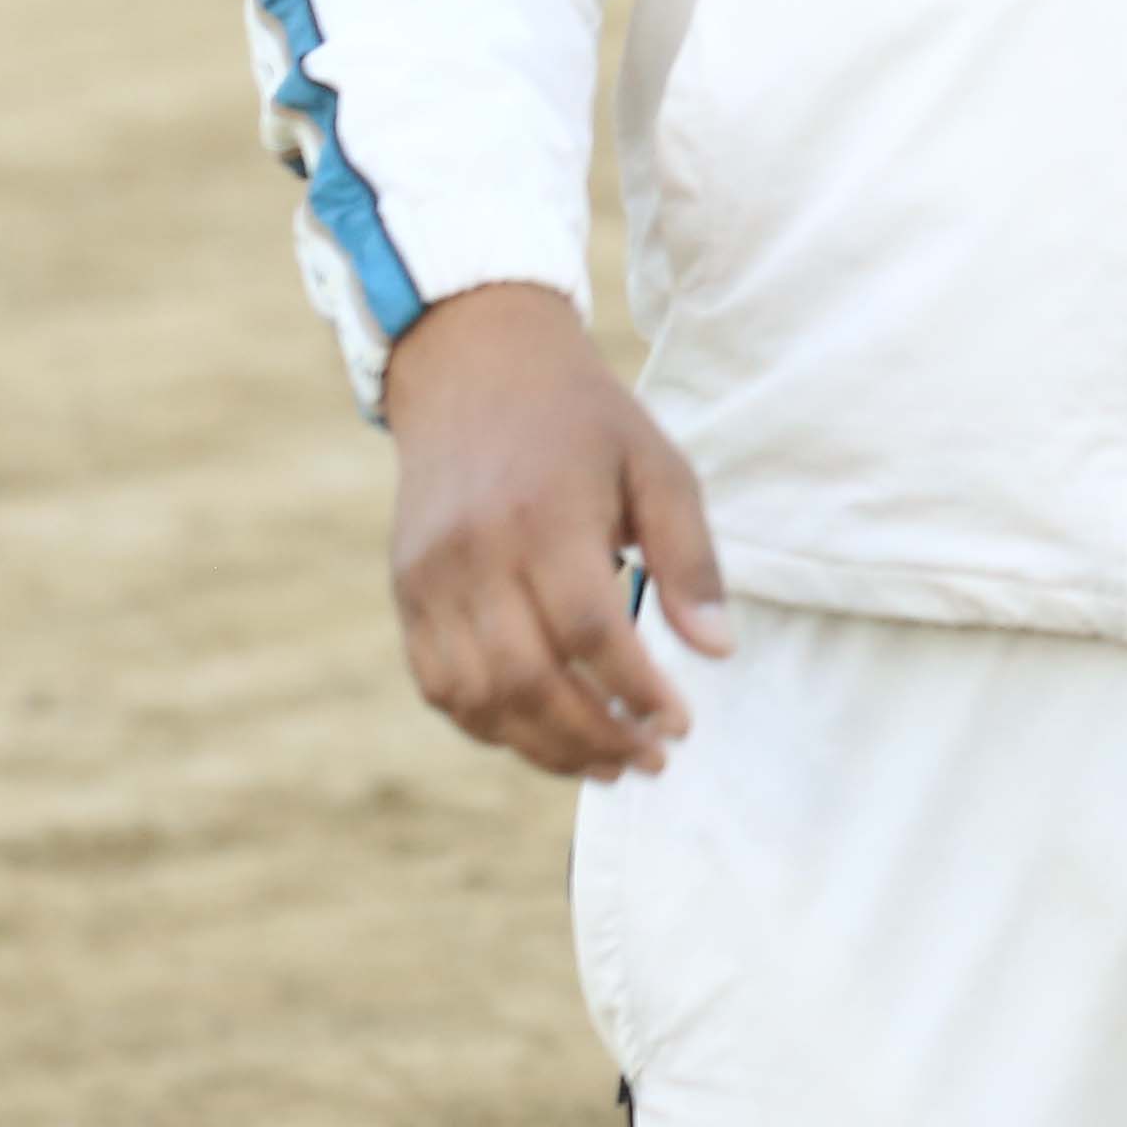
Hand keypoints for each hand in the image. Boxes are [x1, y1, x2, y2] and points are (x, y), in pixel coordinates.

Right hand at [379, 281, 727, 780]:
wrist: (474, 365)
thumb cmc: (583, 420)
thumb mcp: (657, 464)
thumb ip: (689, 558)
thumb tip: (719, 652)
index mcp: (543, 517)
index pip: (589, 632)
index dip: (637, 691)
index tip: (682, 725)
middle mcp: (474, 554)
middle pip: (527, 680)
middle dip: (594, 737)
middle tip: (649, 760)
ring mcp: (429, 578)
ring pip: (478, 697)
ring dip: (544, 747)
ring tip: (607, 762)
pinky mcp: (407, 591)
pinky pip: (439, 685)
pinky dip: (490, 724)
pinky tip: (544, 734)